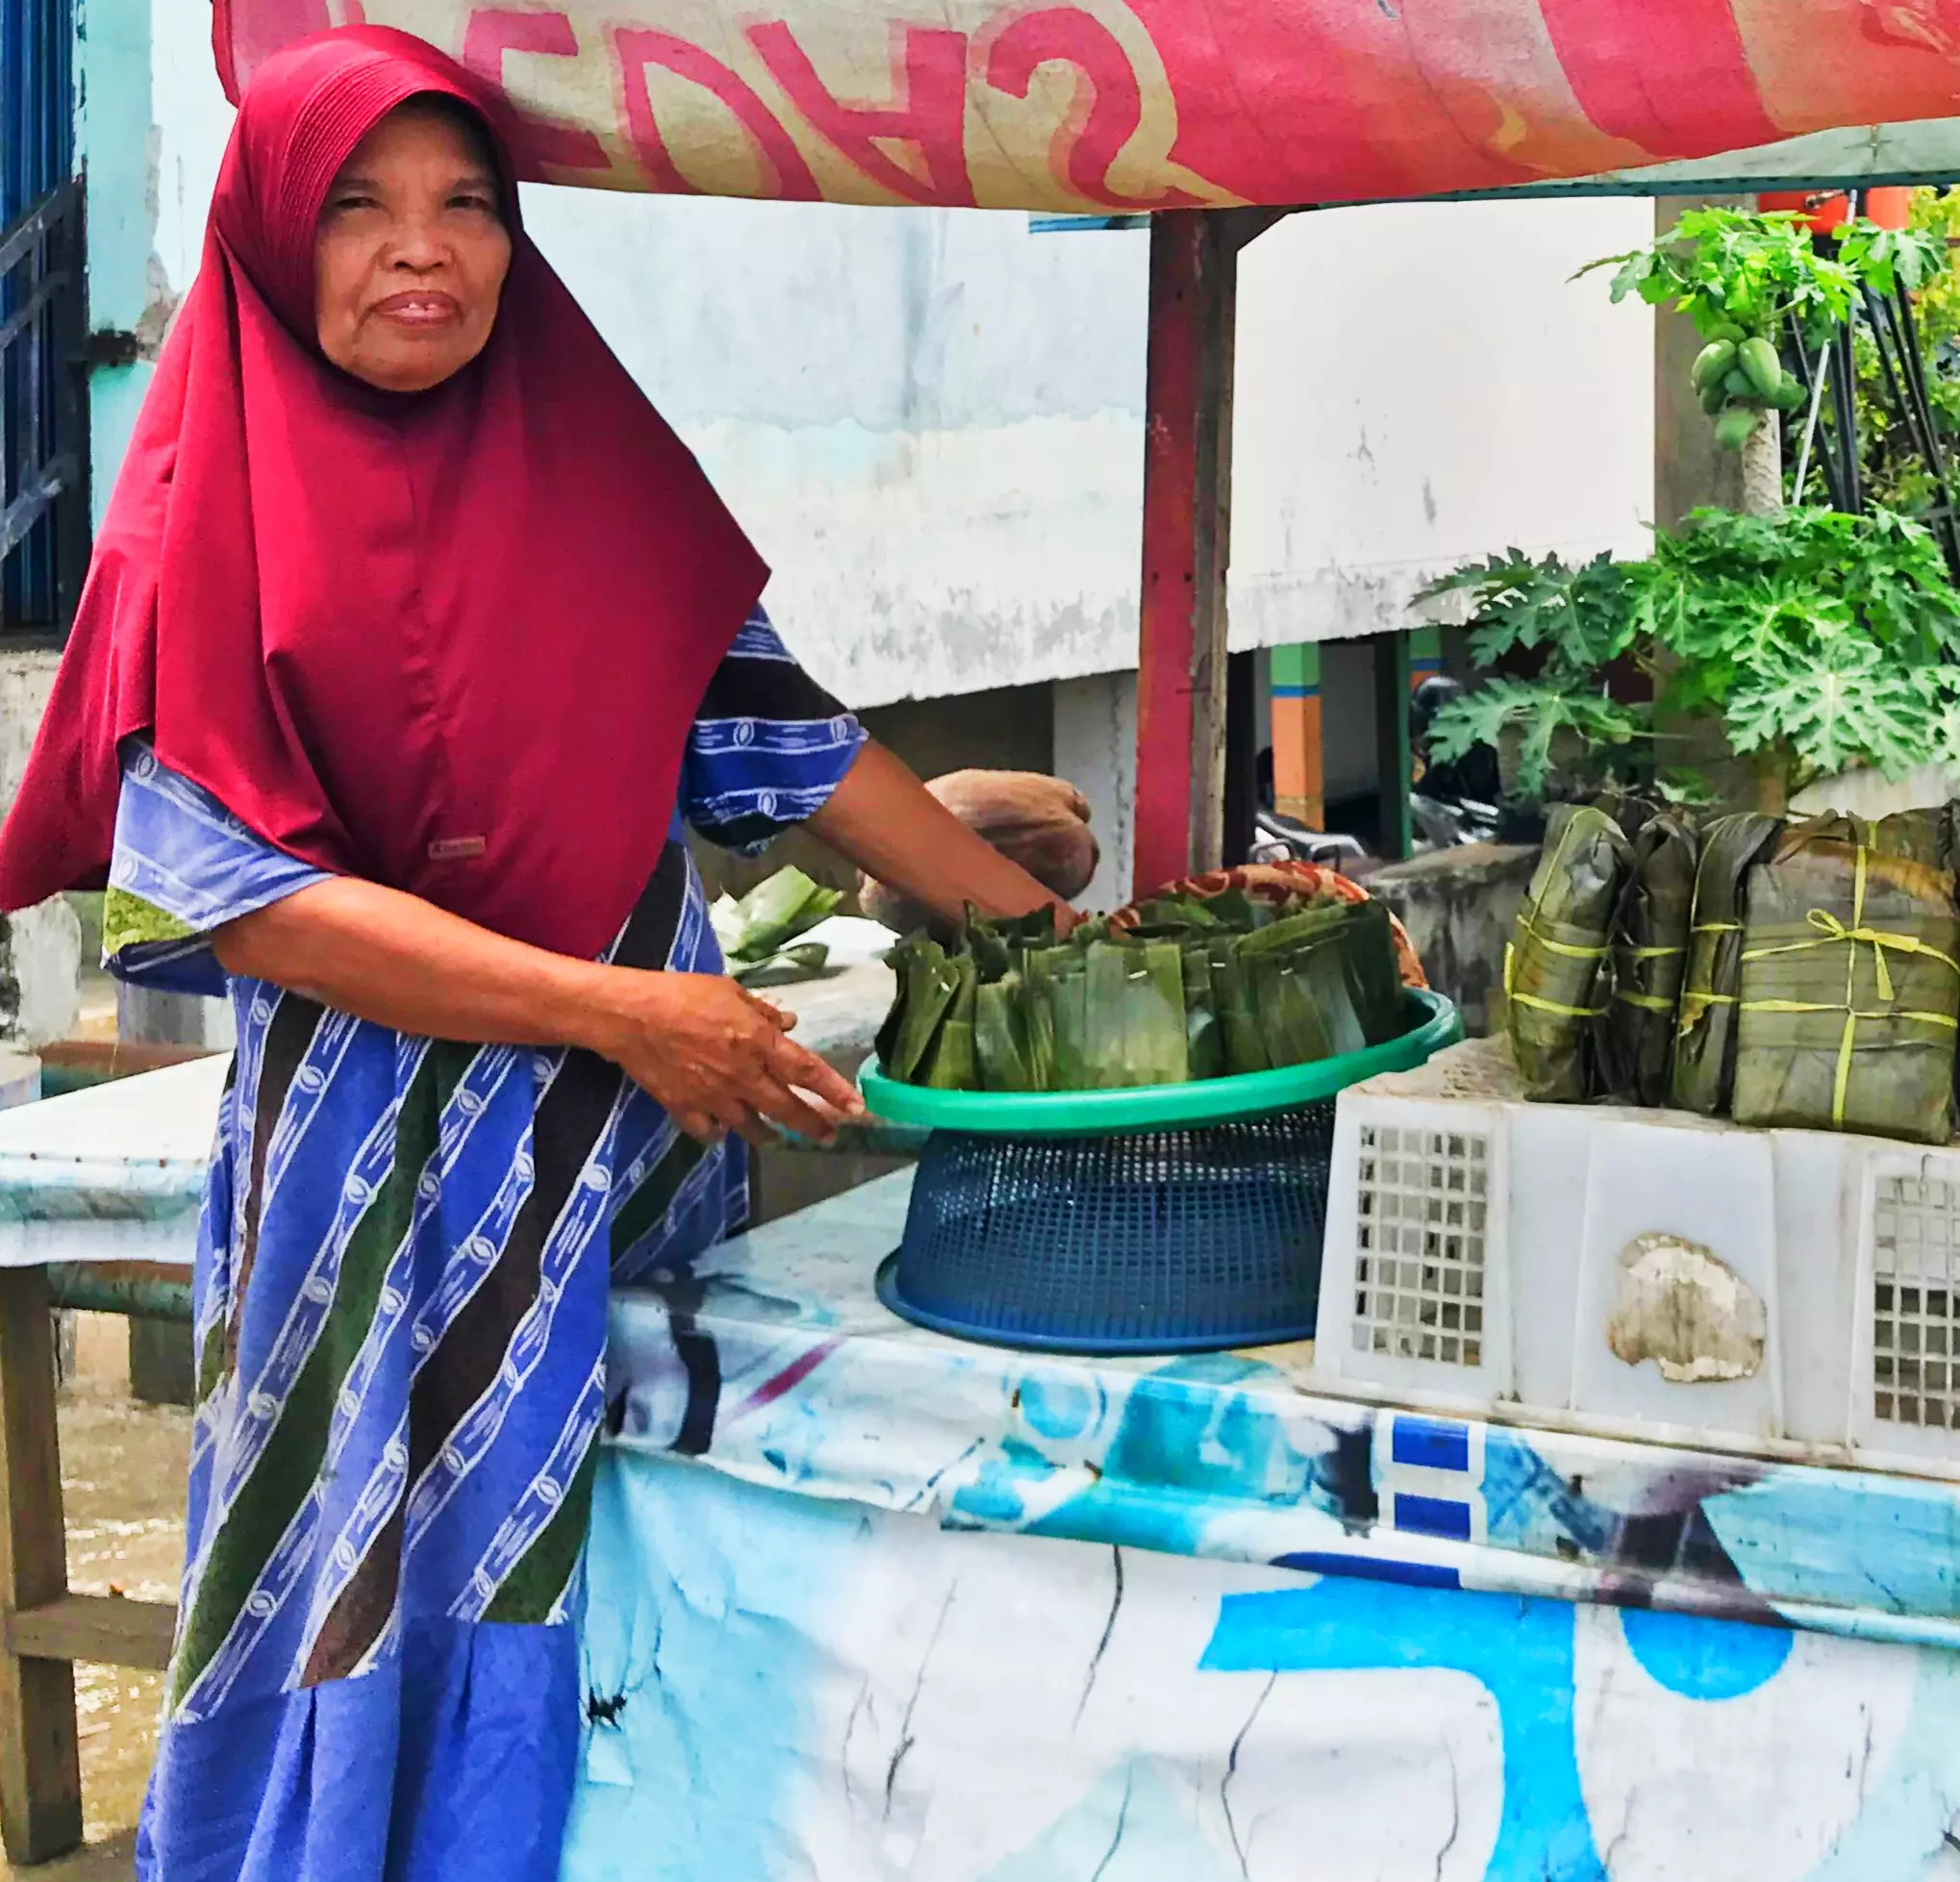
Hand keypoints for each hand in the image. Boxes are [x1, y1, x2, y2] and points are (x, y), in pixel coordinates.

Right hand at [589, 971, 865, 1145]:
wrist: (631, 1016)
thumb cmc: (681, 993)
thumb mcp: (728, 990)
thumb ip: (762, 1012)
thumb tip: (790, 1024)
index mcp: (759, 1043)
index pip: (808, 1072)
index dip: (836, 1092)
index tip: (858, 1109)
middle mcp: (744, 1076)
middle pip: (786, 1108)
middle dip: (812, 1125)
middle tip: (829, 1136)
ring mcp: (715, 1097)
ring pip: (751, 1126)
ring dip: (769, 1134)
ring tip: (779, 1139)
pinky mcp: (685, 1108)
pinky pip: (709, 1130)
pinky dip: (718, 1133)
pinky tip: (720, 1131)